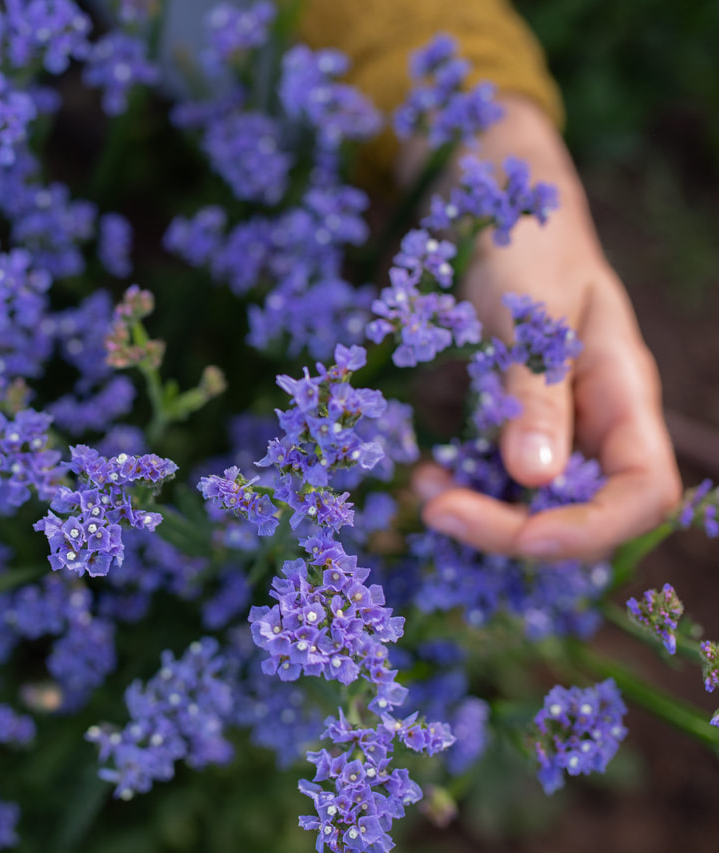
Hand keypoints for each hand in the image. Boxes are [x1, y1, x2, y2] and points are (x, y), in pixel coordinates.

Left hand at [409, 97, 680, 561]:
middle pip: (582, 514)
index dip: (592, 530)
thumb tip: (536, 477)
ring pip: (534, 506)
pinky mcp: (515, 426)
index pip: (643, 493)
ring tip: (423, 490)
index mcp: (624, 392)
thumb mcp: (528, 310)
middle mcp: (598, 423)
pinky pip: (497, 479)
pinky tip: (424, 473)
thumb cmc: (523, 240)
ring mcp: (558, 428)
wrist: (492, 199)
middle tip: (436, 510)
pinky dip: (463, 486)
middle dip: (512, 528)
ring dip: (480, 514)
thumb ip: (535, 392)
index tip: (522, 536)